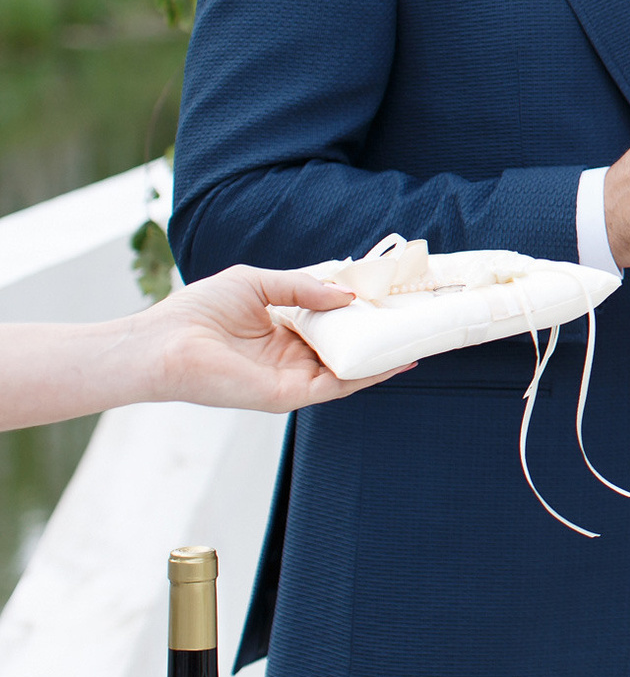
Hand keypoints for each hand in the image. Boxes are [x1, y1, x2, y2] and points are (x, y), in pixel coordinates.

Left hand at [141, 265, 411, 412]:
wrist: (162, 344)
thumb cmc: (198, 311)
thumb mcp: (258, 282)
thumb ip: (304, 286)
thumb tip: (349, 296)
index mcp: (281, 331)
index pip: (330, 323)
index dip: (360, 311)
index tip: (391, 297)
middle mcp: (290, 357)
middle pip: (346, 347)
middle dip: (379, 334)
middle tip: (416, 315)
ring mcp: (292, 378)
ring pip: (350, 368)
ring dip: (383, 355)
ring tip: (419, 336)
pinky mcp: (289, 394)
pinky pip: (339, 385)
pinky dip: (370, 374)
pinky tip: (397, 358)